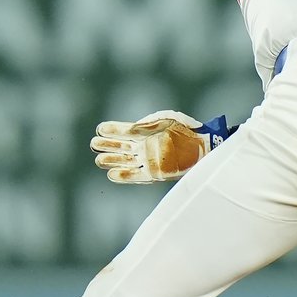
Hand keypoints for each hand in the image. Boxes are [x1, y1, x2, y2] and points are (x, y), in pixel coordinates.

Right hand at [90, 110, 222, 183]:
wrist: (203, 145)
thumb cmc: (186, 129)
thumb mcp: (166, 119)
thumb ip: (147, 123)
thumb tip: (131, 128)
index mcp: (144, 132)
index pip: (123, 132)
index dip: (111, 130)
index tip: (100, 129)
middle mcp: (144, 147)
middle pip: (120, 147)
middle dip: (106, 146)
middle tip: (94, 144)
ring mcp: (148, 160)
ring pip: (125, 162)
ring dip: (112, 161)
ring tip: (99, 160)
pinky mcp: (155, 173)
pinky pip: (136, 176)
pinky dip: (125, 176)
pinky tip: (112, 174)